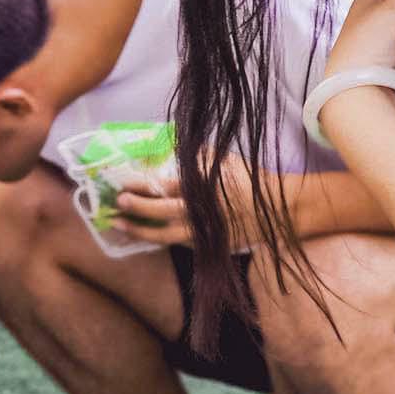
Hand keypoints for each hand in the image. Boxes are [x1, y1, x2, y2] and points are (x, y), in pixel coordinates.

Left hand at [105, 163, 263, 252]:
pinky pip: (178, 244)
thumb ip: (199, 156)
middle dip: (136, 207)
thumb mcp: (225, 161)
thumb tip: (171, 147)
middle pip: (161, 210)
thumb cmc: (249, 181)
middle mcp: (201, 211)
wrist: (276, 214)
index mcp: (204, 187)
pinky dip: (159, 239)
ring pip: (165, 236)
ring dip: (140, 230)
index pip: (166, 185)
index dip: (142, 184)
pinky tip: (144, 233)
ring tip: (119, 224)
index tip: (122, 181)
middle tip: (117, 201)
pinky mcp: (208, 246)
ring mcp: (204, 232)